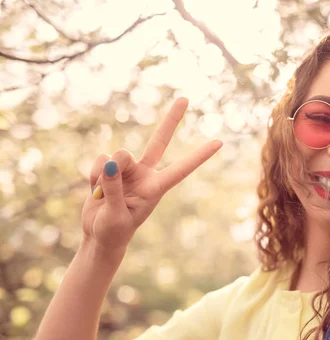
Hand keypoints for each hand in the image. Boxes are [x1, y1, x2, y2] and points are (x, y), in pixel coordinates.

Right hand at [81, 97, 221, 249]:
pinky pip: (100, 160)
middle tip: (186, 98)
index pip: (181, 169)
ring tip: (103, 195)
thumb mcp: (115, 216)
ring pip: (118, 155)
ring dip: (106, 172)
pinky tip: (95, 190)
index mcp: (156, 188)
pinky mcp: (110, 168)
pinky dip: (94, 175)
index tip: (219, 142)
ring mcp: (128, 169)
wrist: (99, 235)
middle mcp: (145, 174)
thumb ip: (113, 188)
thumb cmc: (113, 231)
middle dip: (171, 120)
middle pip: (159, 140)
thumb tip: (111, 160)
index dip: (199, 156)